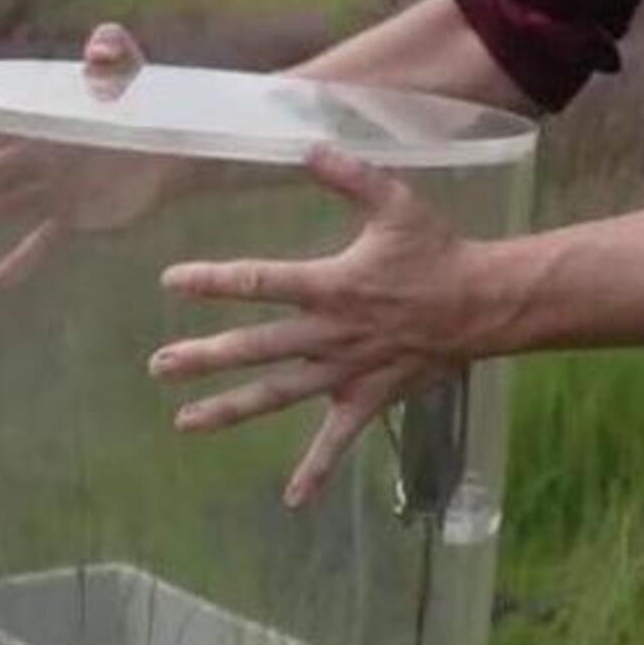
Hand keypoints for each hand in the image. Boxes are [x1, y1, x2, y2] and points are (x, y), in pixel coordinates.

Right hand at [0, 23, 198, 285]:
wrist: (179, 150)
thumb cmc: (151, 103)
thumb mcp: (132, 71)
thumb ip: (115, 49)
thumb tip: (98, 47)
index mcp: (49, 121)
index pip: (7, 128)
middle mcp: (44, 156)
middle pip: (1, 171)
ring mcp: (56, 190)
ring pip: (10, 204)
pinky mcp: (74, 219)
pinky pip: (42, 241)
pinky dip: (22, 258)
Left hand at [150, 145, 513, 507]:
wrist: (485, 304)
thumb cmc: (438, 251)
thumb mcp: (395, 202)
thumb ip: (348, 174)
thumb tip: (307, 145)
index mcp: (331, 285)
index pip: (260, 283)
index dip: (214, 282)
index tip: (172, 282)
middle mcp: (330, 334)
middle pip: (256, 349)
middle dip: (204, 358)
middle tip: (158, 366)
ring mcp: (346, 372)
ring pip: (279, 394)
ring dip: (231, 410)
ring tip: (185, 423)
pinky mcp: (368, 399)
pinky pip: (338, 441)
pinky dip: (317, 471)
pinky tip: (293, 499)